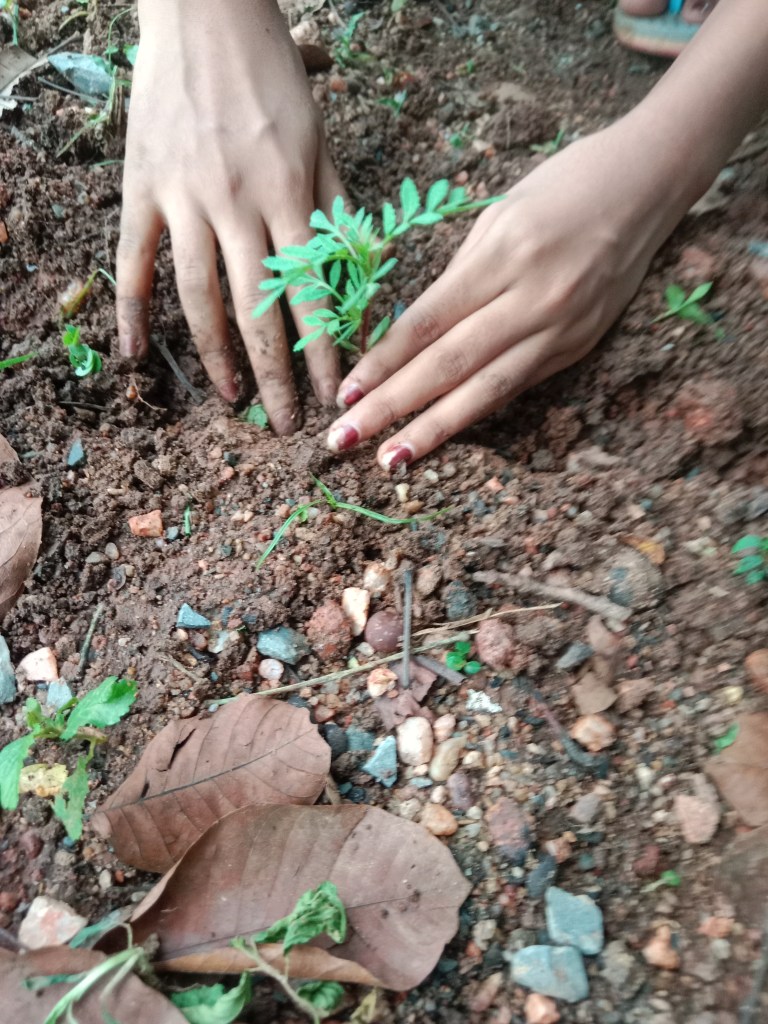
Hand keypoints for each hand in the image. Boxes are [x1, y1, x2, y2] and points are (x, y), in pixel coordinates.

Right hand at [117, 0, 343, 433]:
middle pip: (254, 309)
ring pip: (196, 296)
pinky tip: (136, 355)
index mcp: (287, 194)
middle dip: (274, 373)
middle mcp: (235, 203)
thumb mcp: (321, 141)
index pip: (310, 292)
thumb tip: (363, 274)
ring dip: (214, 355)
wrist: (204, 13)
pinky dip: (132, 311)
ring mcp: (181, 198)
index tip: (333, 395)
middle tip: (285, 423)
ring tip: (230, 399)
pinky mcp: (140, 189)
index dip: (322, 350)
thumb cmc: (273, 79)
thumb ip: (338, 210)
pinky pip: (133, 262)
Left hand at [325, 122, 693, 467]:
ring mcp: (561, 329)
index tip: (346, 393)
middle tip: (344, 439)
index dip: (383, 362)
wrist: (648, 185)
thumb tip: (413, 334)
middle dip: (392, 406)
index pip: (428, 322)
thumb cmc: (564, 186)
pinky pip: (517, 385)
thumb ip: (459, 278)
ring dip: (433, 429)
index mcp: (503, 255)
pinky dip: (476, 412)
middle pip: (449, 363)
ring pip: (485, 389)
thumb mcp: (498, 217)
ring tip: (391, 459)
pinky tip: (443, 434)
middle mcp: (533, 298)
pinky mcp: (578, 348)